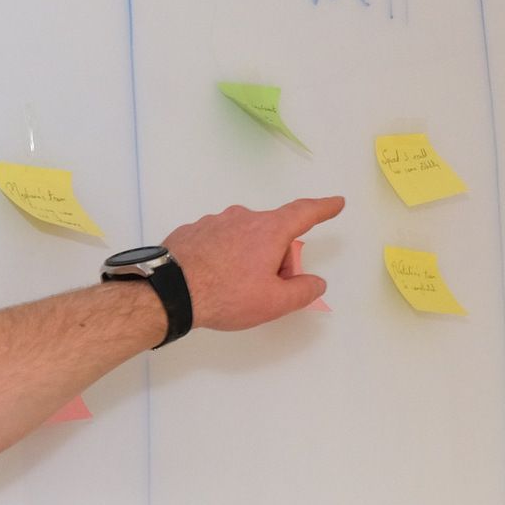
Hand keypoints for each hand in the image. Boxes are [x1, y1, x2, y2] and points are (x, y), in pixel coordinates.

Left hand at [162, 195, 345, 331]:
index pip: (304, 212)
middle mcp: (243, 217)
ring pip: (244, 237)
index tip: (336, 202)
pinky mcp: (193, 230)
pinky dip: (224, 256)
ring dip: (249, 257)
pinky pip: (219, 241)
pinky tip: (213, 279)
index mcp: (269, 230)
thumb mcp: (273, 302)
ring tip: (234, 287)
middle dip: (277, 257)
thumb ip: (302, 291)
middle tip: (268, 289)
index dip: (323, 208)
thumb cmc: (227, 294)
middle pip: (272, 232)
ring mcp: (215, 221)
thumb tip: (316, 282)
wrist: (168, 290)